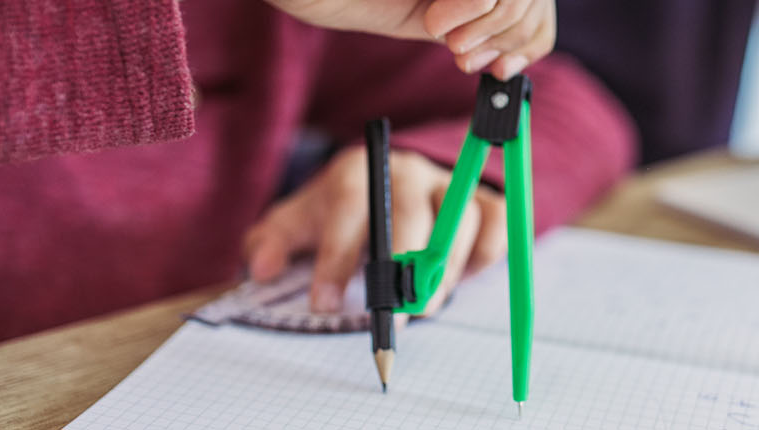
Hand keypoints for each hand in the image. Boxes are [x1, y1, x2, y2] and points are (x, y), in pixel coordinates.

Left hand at [244, 145, 507, 315]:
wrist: (389, 183)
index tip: (325, 305)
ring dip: (445, 269)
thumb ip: (272, 243)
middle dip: (403, 268)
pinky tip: (464, 278)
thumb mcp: (298, 222)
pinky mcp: (485, 201)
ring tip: (425, 307)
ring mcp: (450, 185)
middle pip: (412, 213)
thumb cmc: (341, 213)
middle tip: (394, 314)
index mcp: (358, 172)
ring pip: (459, 220)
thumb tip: (262, 269)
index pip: (349, 206)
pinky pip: (497, 223)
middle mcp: (408, 173)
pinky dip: (485, 253)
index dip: (337, 258)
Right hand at [265, 0, 554, 78]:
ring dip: (488, 29)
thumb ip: (478, 30)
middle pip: (536, 0)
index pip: (539, 5)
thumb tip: (516, 62)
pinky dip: (472, 13)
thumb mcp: (438, 21)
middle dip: (510, 38)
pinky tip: (435, 20)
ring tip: (446, 37)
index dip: (533, 38)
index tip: (502, 70)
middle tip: (464, 58)